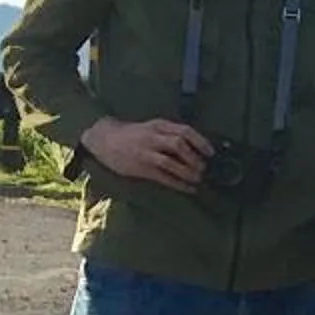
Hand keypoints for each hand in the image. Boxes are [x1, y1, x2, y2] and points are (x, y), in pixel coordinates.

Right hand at [80, 115, 214, 190]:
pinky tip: (189, 189)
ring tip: (198, 178)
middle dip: (194, 157)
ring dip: (188, 172)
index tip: (211, 152)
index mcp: (158, 125)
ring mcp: (145, 153)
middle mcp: (152, 137)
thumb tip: (195, 146)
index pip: (184, 131)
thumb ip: (170, 133)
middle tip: (204, 167)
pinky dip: (178, 184)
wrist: (103, 139)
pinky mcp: (140, 168)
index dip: (201, 142)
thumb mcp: (152, 127)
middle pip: (179, 145)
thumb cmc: (132, 134)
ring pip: (171, 162)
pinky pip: (163, 177)